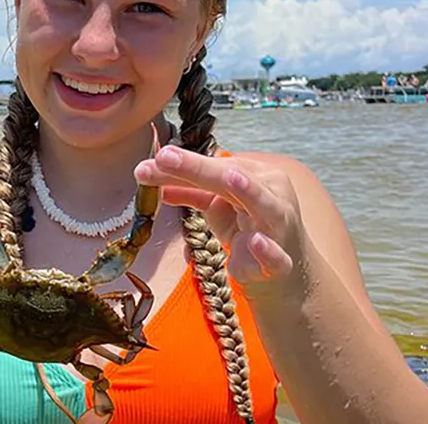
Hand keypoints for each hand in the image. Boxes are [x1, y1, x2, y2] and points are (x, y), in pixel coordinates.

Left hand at [134, 145, 305, 291]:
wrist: (279, 269)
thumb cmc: (247, 226)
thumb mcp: (215, 205)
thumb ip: (186, 190)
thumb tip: (148, 172)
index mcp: (254, 175)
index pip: (213, 166)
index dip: (180, 164)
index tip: (147, 164)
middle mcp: (270, 193)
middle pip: (230, 177)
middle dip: (197, 168)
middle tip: (164, 157)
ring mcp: (278, 225)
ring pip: (264, 205)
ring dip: (249, 191)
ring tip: (231, 179)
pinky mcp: (281, 261)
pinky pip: (277, 255)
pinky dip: (267, 249)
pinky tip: (255, 242)